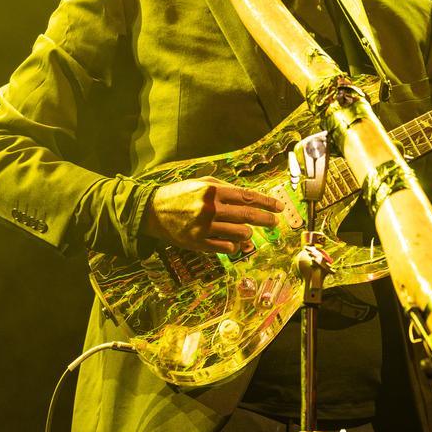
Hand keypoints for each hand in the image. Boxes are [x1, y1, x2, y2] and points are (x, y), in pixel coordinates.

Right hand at [141, 177, 282, 252]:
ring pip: (240, 233)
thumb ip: (225, 187)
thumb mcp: (201, 182)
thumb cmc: (180, 194)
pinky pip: (226, 248)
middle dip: (266, 219)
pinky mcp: (198, 243)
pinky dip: (234, 246)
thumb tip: (250, 196)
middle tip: (274, 222)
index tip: (279, 207)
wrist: (152, 211)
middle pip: (248, 215)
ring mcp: (204, 227)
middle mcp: (210, 208)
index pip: (247, 197)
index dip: (266, 202)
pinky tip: (232, 243)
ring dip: (247, 234)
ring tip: (246, 232)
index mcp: (213, 190)